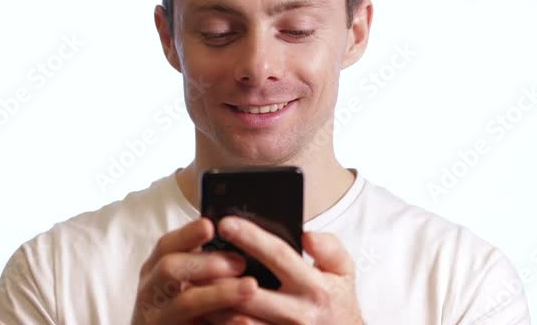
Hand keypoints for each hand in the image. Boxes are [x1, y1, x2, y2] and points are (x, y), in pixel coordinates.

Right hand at [131, 218, 259, 324]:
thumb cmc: (180, 306)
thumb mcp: (180, 278)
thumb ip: (198, 260)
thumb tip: (231, 230)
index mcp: (154, 270)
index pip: (165, 245)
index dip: (188, 234)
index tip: (210, 226)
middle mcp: (150, 292)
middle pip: (169, 269)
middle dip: (207, 262)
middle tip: (240, 262)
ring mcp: (158, 318)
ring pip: (185, 304)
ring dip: (219, 293)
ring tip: (250, 287)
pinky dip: (223, 324)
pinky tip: (245, 321)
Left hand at [202, 216, 363, 324]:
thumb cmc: (338, 303)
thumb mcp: (344, 272)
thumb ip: (330, 248)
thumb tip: (307, 234)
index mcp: (313, 286)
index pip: (278, 255)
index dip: (250, 237)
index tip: (225, 222)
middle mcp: (297, 313)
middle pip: (249, 291)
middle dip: (220, 273)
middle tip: (195, 254)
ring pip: (237, 319)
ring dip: (212, 301)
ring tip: (192, 280)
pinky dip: (218, 323)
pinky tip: (203, 309)